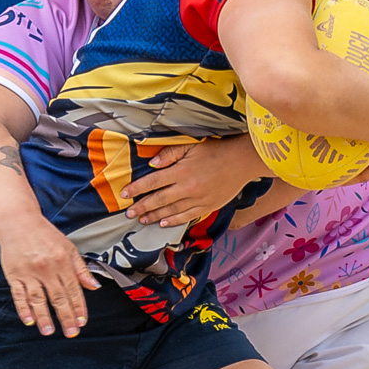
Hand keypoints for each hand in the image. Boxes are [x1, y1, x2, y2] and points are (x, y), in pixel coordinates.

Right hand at [0, 217, 100, 337]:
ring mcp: (28, 272)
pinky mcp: (13, 274)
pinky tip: (29, 320)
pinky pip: (19, 295)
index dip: (78, 307)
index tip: (82, 321)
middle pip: (58, 297)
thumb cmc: (44, 234)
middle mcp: (46, 268)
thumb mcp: (68, 247)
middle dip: (66, 317)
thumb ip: (81, 269)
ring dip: (44, 317)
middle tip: (71, 332)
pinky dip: (23, 308)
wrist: (17, 221)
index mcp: (62, 261)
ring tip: (49, 331)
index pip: (73, 289)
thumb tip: (94, 286)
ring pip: (38, 299)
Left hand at [122, 137, 262, 226]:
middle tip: (128, 212)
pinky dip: (173, 221)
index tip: (125, 193)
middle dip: (141, 207)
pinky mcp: (207, 206)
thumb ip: (170, 153)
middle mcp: (187, 188)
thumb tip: (152, 164)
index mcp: (181, 171)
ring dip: (154, 216)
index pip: (152, 182)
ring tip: (141, 219)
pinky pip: (186, 216)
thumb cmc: (216, 150)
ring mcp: (197, 199)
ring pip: (171, 211)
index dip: (137, 188)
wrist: (242, 162)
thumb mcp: (192, 145)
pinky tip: (163, 223)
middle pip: (159, 200)